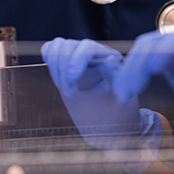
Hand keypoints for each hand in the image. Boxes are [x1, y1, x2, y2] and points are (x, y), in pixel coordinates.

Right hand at [41, 38, 160, 165]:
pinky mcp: (65, 65)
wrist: (108, 128)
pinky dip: (49, 59)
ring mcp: (78, 58)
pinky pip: (51, 50)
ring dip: (55, 66)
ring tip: (63, 88)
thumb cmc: (119, 116)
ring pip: (59, 46)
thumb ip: (119, 81)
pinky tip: (57, 78)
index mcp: (111, 59)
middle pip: (70, 45)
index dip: (76, 60)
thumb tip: (109, 59)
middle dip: (64, 69)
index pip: (88, 47)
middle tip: (69, 94)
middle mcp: (95, 54)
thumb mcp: (123, 103)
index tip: (72, 79)